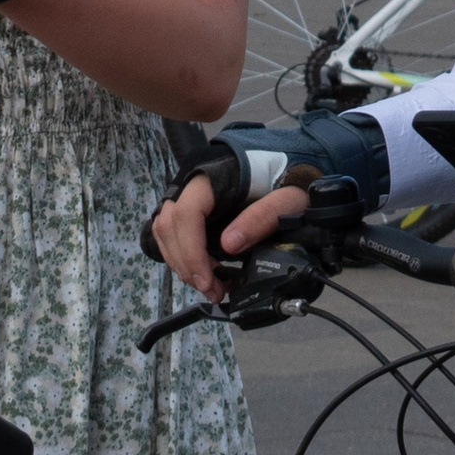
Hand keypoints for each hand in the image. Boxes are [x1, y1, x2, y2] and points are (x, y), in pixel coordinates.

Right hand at [147, 165, 314, 302]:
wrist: (287, 163)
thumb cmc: (289, 178)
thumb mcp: (288, 197)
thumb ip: (264, 216)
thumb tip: (229, 245)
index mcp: (213, 176)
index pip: (186, 214)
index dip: (192, 251)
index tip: (207, 281)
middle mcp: (191, 182)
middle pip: (169, 226)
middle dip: (187, 265)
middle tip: (213, 291)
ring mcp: (187, 193)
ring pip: (165, 230)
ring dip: (181, 263)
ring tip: (210, 286)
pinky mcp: (189, 204)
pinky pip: (171, 230)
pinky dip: (181, 254)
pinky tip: (202, 270)